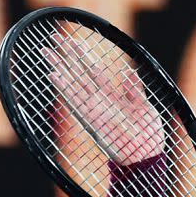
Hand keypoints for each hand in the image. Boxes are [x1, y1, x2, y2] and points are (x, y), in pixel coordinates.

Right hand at [41, 33, 162, 164]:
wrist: (147, 158)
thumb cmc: (149, 136)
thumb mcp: (145, 108)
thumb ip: (134, 91)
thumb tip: (129, 72)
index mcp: (113, 95)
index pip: (94, 69)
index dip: (83, 54)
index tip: (72, 39)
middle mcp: (100, 100)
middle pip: (79, 72)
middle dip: (65, 55)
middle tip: (51, 38)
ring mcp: (94, 110)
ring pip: (73, 83)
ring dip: (59, 68)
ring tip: (46, 52)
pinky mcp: (91, 121)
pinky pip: (75, 102)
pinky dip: (64, 89)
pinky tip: (54, 76)